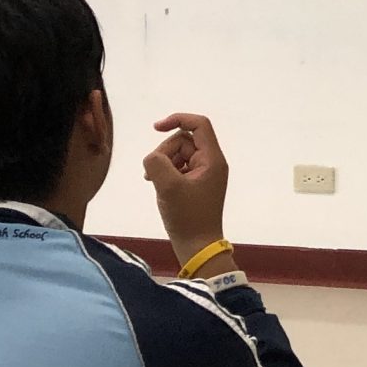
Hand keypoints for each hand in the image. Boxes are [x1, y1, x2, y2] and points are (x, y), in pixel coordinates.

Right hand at [142, 112, 230, 266]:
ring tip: (153, 182)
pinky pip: (178, 168)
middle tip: (154, 173)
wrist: (197, 246)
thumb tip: (153, 157)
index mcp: (213, 159)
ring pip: (178, 154)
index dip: (178, 119)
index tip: (156, 128)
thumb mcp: (168, 187)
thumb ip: (157, 163)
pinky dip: (166, 173)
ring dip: (163, 163)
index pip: (199, 124)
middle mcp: (211, 162)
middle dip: (165, 151)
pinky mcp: (195, 184)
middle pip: (184, 140)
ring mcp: (204, 174)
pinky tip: (157, 186)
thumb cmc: (187, 217)